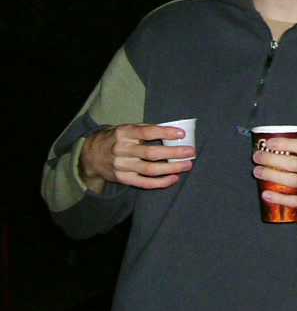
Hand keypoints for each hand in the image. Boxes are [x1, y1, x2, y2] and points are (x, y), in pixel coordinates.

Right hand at [79, 124, 194, 194]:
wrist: (90, 155)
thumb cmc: (116, 139)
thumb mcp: (126, 128)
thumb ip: (146, 129)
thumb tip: (175, 128)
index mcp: (123, 133)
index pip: (146, 132)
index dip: (165, 133)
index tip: (181, 134)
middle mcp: (121, 150)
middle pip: (151, 153)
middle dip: (173, 153)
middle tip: (190, 152)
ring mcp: (121, 166)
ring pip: (150, 170)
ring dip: (171, 168)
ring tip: (187, 165)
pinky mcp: (123, 179)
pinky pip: (144, 183)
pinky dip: (161, 182)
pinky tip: (174, 178)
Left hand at [251, 135, 296, 213]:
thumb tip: (278, 145)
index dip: (286, 143)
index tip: (269, 143)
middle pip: (295, 164)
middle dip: (272, 159)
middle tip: (257, 157)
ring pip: (293, 181)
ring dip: (272, 175)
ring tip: (257, 172)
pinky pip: (295, 200)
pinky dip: (279, 198)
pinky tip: (266, 194)